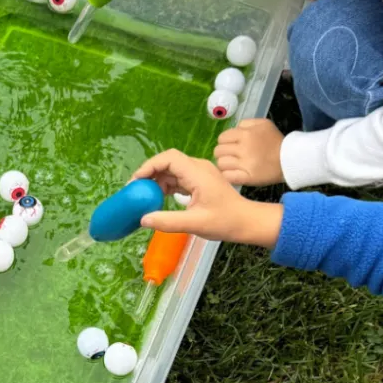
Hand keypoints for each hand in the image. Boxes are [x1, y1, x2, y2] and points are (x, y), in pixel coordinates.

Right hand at [131, 150, 283, 247]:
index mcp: (198, 173)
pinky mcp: (199, 182)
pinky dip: (165, 186)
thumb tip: (143, 219)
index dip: (150, 166)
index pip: (169, 158)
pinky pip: (177, 178)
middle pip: (168, 162)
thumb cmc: (225, 222)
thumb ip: (168, 221)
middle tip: (135, 190)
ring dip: (156, 181)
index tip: (136, 181)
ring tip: (144, 196)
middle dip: (150, 173)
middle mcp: (198, 168)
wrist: (247, 222)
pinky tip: (158, 198)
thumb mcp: (195, 224)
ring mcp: (199, 174)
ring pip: (171, 170)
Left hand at [214, 119, 285, 186]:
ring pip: (220, 164)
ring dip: (224, 165)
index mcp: (246, 134)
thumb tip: (233, 129)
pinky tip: (233, 174)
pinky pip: (227, 176)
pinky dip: (227, 176)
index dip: (224, 142)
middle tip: (231, 156)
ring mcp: (244, 164)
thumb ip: (246, 123)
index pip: (222, 138)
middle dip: (222, 153)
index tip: (231, 146)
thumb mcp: (264, 124)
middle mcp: (243, 148)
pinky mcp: (247, 177)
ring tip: (233, 165)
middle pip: (218, 151)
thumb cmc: (275, 141)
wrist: (291, 160)